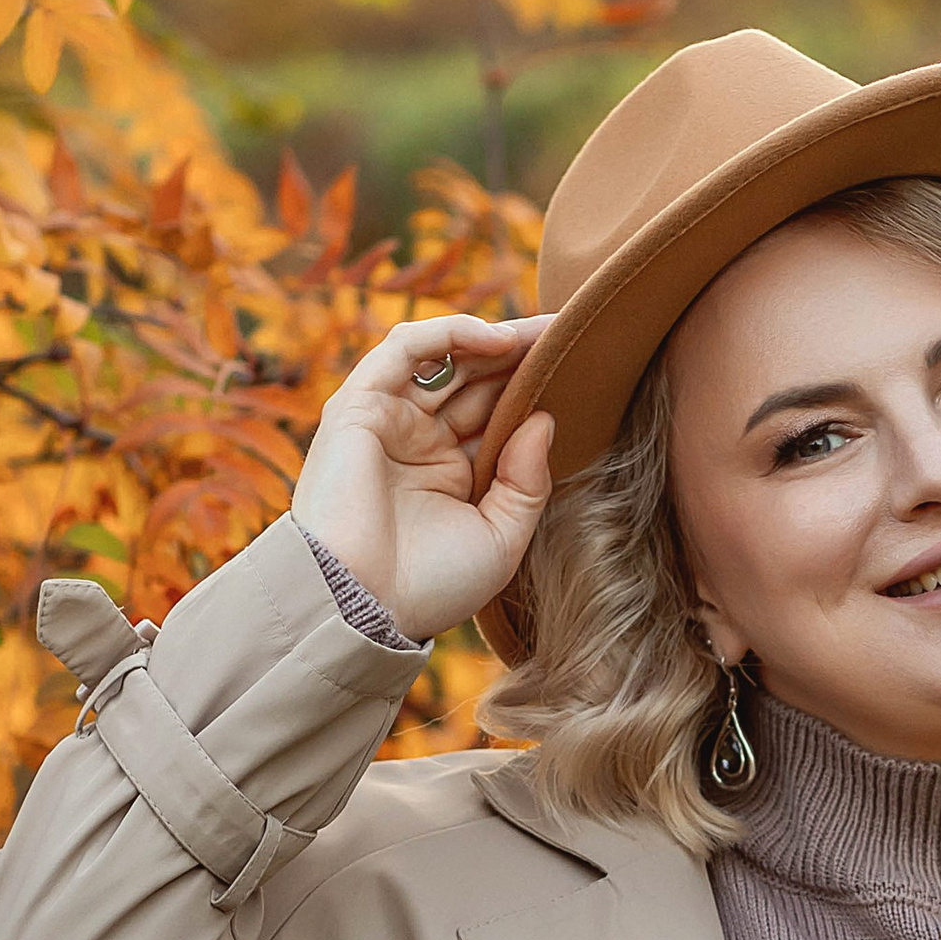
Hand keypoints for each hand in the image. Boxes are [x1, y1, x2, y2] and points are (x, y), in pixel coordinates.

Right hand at [293, 315, 553, 644]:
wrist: (362, 606)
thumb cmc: (429, 586)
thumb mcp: (500, 538)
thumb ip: (528, 482)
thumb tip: (545, 420)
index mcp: (450, 474)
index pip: (496, 414)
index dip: (533, 388)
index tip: (581, 368)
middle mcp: (419, 443)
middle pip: (475, 381)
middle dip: (519, 355)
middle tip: (566, 334)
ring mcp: (389, 421)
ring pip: (444, 359)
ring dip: (491, 339)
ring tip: (539, 334)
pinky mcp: (358, 405)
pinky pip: (404, 349)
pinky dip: (447, 333)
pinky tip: (495, 338)